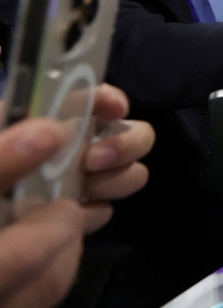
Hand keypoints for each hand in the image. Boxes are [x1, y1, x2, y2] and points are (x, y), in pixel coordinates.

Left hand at [0, 85, 151, 307]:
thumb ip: (3, 158)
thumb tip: (53, 132)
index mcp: (29, 123)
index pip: (75, 91)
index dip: (100, 93)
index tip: (112, 109)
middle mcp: (59, 145)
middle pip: (119, 124)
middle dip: (121, 142)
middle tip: (95, 164)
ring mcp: (71, 179)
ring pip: (126, 164)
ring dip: (119, 176)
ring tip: (89, 192)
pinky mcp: (77, 214)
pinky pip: (109, 203)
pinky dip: (101, 208)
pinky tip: (80, 216)